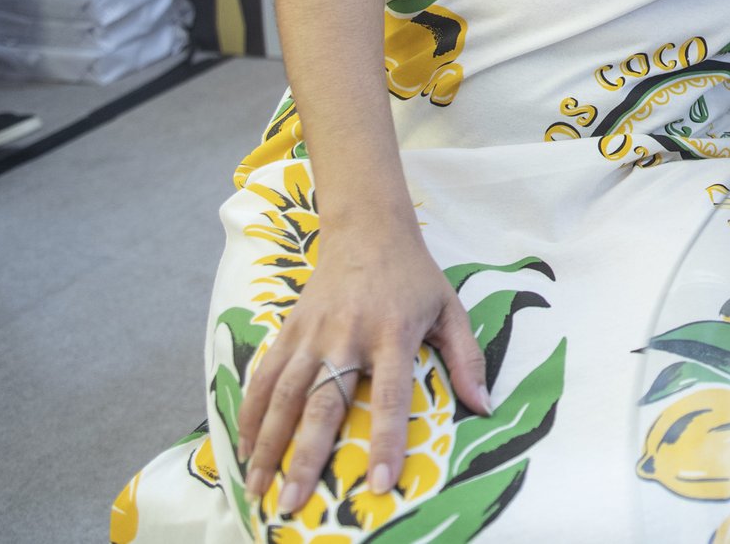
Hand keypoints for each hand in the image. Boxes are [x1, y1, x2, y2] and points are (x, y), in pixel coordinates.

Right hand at [236, 219, 489, 517]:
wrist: (367, 227)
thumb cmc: (414, 275)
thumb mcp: (450, 308)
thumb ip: (467, 358)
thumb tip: (485, 406)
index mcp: (393, 332)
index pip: (390, 396)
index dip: (385, 440)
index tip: (378, 483)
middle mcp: (347, 335)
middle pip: (323, 403)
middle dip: (306, 456)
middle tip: (292, 502)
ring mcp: (312, 333)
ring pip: (283, 394)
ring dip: (267, 443)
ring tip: (257, 487)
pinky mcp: (289, 329)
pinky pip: (264, 375)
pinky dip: (250, 412)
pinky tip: (244, 447)